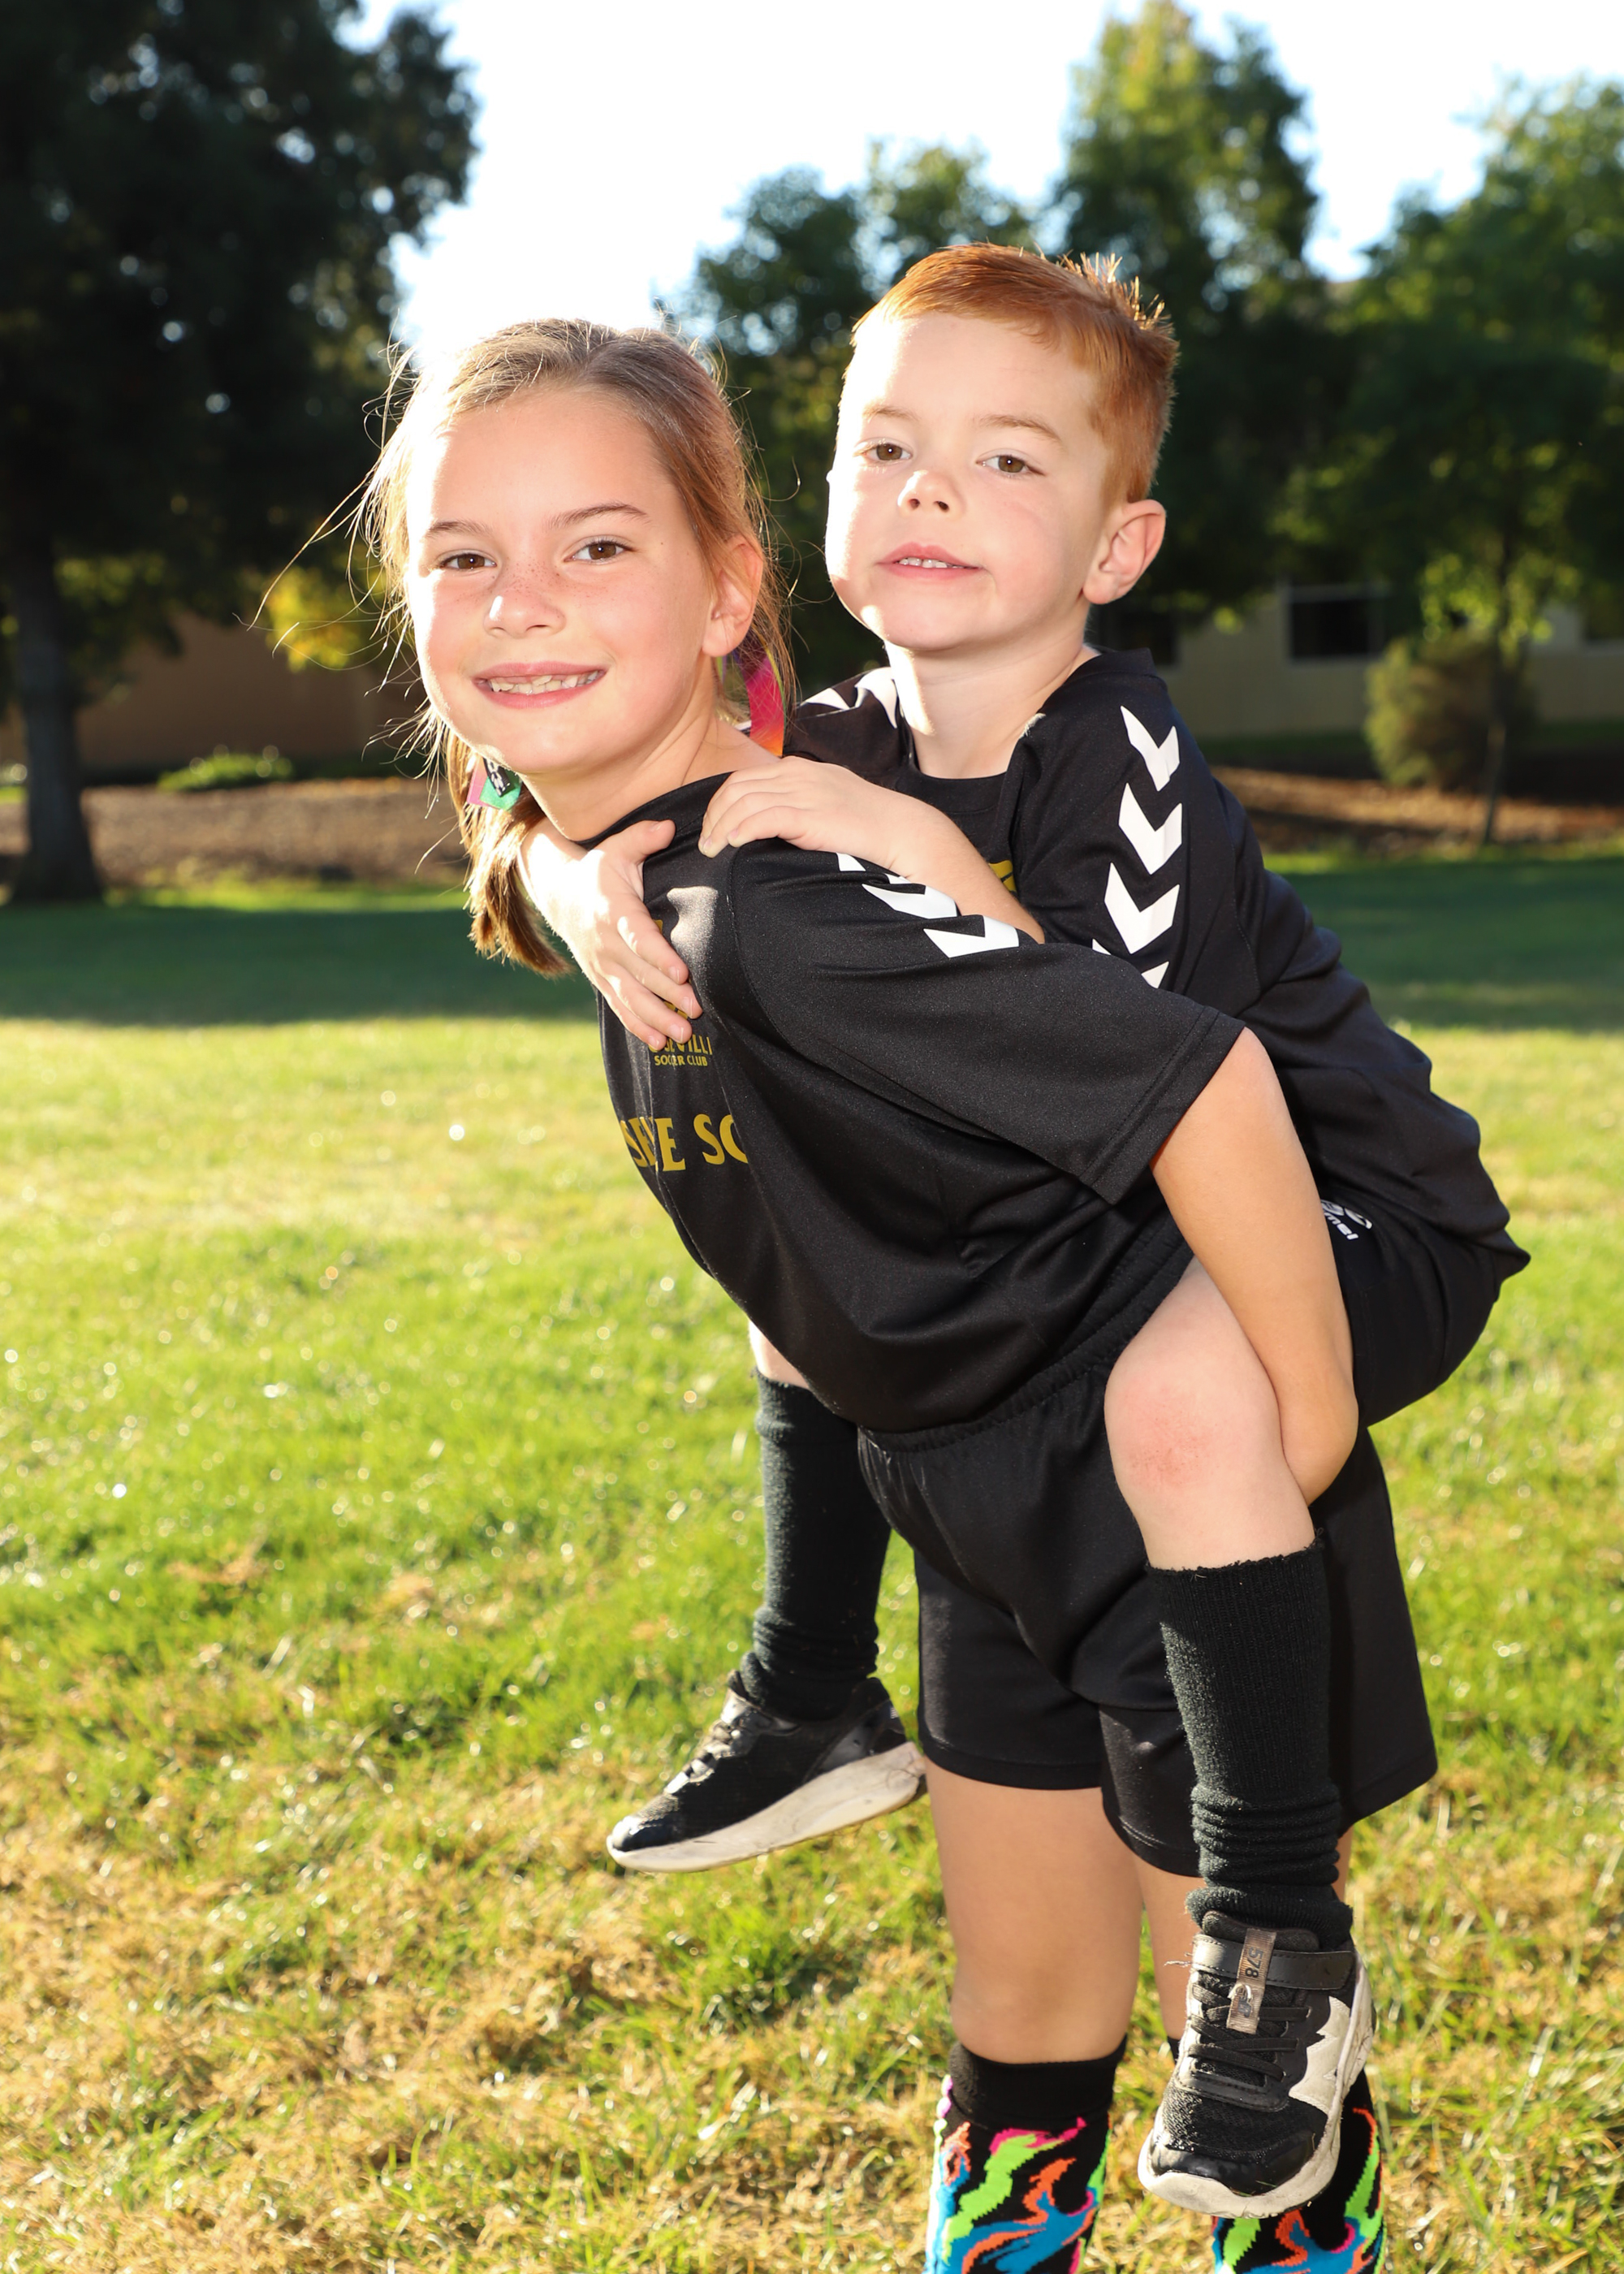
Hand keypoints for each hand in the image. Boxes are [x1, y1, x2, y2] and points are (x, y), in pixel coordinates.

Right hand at [519, 817, 700, 1049]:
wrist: (561, 896)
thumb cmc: (600, 869)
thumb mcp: (617, 848)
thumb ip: (643, 838)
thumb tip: (668, 827)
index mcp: (613, 911)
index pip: (638, 937)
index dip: (659, 957)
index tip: (682, 972)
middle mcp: (605, 944)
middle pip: (639, 974)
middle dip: (667, 995)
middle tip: (695, 1010)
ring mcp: (602, 966)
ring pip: (630, 997)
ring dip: (656, 1018)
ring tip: (682, 1034)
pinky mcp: (602, 980)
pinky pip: (620, 1007)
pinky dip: (638, 1027)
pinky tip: (659, 1043)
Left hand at [699, 758, 917, 869]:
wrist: (901, 829)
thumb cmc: (866, 824)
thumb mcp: (826, 802)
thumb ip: (798, 805)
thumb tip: (768, 825)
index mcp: (798, 770)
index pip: (744, 778)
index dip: (720, 803)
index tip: (713, 828)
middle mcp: (797, 775)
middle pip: (736, 788)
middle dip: (713, 815)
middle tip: (706, 843)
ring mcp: (804, 793)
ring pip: (744, 802)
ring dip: (721, 827)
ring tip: (712, 850)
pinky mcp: (811, 815)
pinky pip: (764, 818)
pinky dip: (742, 829)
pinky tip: (733, 844)